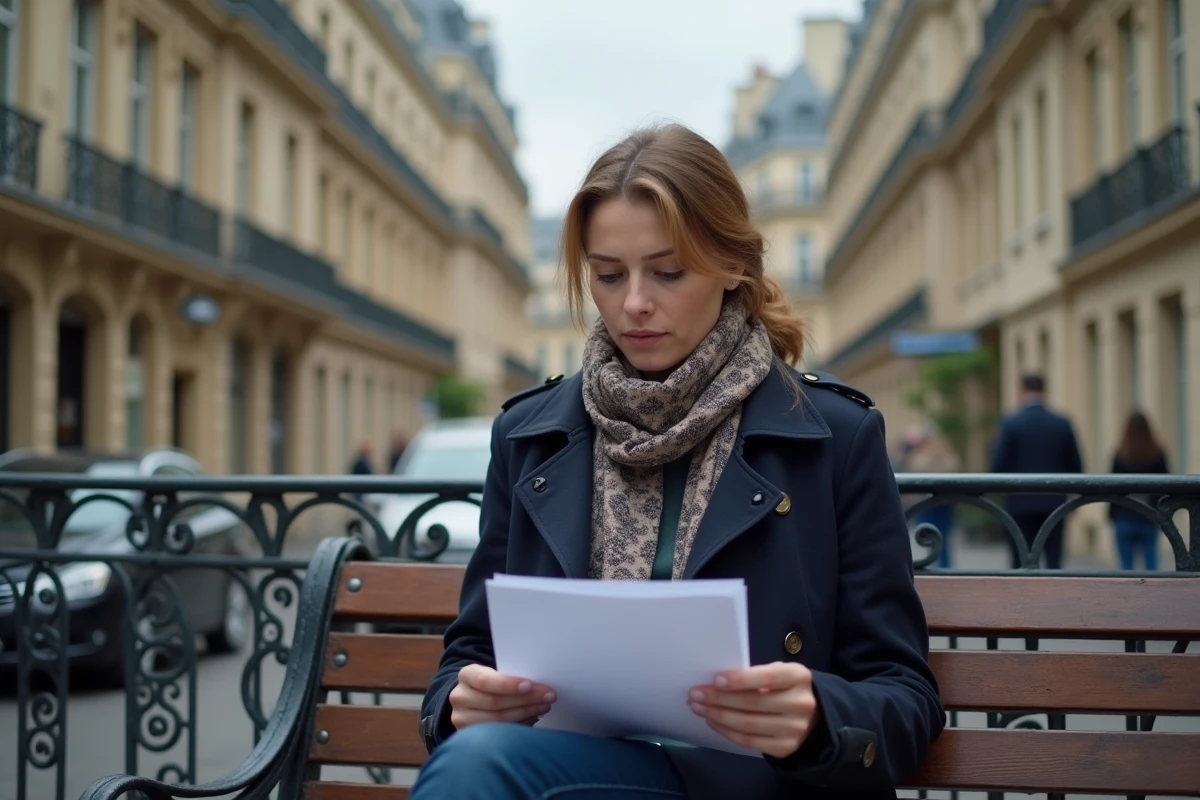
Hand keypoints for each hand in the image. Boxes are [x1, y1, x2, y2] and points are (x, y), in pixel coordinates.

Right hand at [449, 664, 556, 729]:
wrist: (473, 700)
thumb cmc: (492, 684)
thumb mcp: (496, 673)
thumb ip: (510, 676)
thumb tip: (538, 684)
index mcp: (466, 675)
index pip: (485, 681)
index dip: (508, 684)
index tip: (530, 685)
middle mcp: (460, 697)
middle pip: (494, 702)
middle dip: (525, 699)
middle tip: (548, 696)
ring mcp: (462, 719)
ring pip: (498, 720)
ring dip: (526, 713)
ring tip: (544, 707)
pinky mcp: (469, 736)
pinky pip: (498, 734)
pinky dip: (519, 725)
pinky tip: (533, 718)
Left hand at [688, 662, 819, 758]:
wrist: (815, 718)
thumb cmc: (787, 688)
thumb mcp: (781, 674)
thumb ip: (757, 675)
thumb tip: (718, 681)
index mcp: (798, 678)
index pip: (767, 678)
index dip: (740, 680)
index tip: (716, 680)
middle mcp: (799, 704)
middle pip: (753, 703)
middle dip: (719, 699)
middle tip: (695, 694)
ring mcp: (794, 730)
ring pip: (748, 724)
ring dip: (718, 716)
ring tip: (698, 707)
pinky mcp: (785, 748)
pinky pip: (749, 741)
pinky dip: (727, 731)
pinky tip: (713, 721)